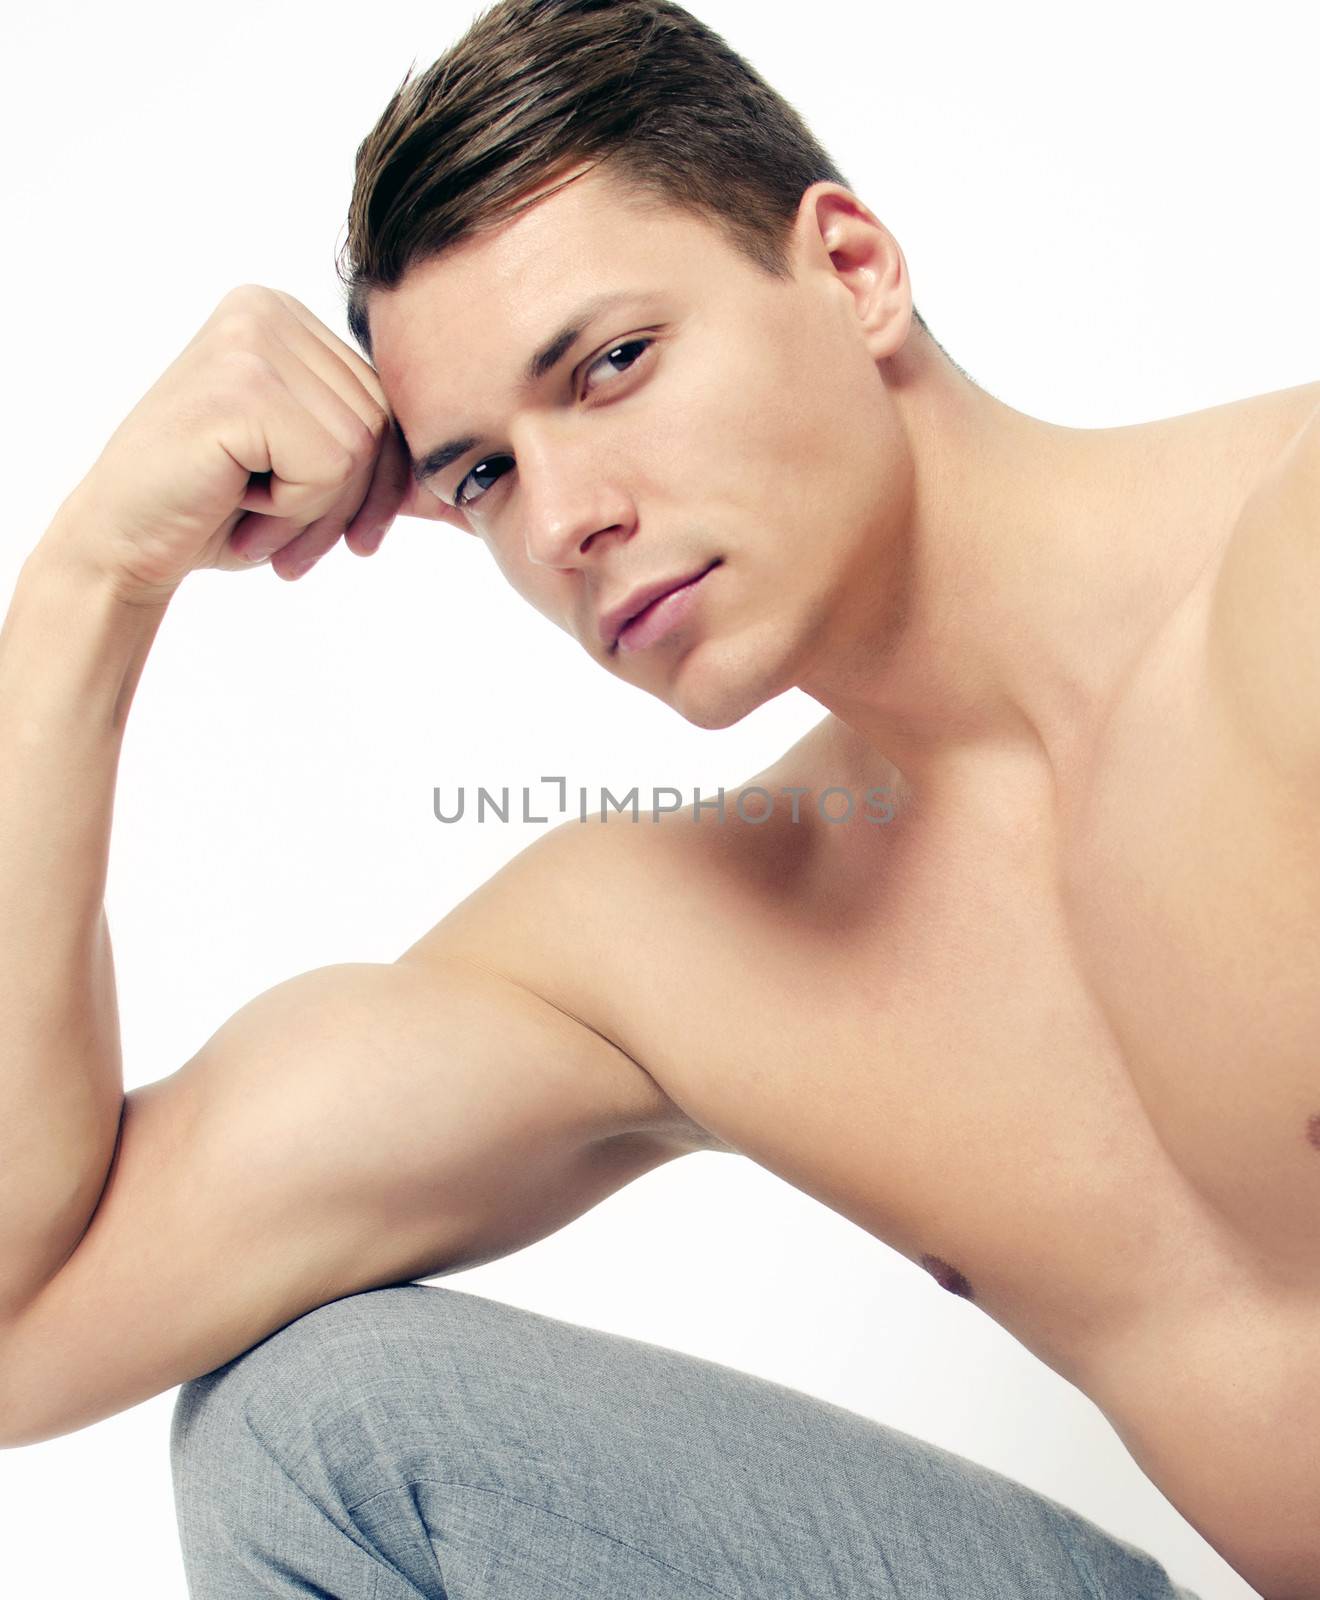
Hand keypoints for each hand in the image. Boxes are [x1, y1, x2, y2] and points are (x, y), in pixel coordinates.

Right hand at [53, 284, 471, 602]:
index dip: (380, 487)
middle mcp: (269, 310)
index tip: (352, 542)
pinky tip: (236, 506)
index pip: (388, 405)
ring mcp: (253, 338)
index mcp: (288, 319)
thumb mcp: (314, 478)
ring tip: (253, 523)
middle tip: (287, 546)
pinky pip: (328, 463)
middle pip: (382, 423)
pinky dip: (292, 509)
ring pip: (360, 447)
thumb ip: (383, 463)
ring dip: (314, 513)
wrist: (125, 543)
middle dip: (347, 506)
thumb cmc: (217, 512)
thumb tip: (478, 484)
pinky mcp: (241, 382)